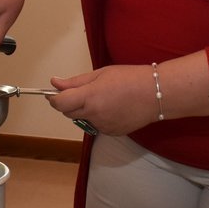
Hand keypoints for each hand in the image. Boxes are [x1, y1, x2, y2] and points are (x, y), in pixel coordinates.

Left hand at [45, 65, 160, 136]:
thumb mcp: (100, 74)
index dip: (54, 98)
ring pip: (83, 119)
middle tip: (81, 92)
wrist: (156, 94)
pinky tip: (112, 107)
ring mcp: (103, 126)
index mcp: (89, 97)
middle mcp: (94, 114)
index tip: (53, 93)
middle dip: (69, 103)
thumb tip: (54, 83)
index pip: (60, 103)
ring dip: (85, 110)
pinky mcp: (112, 133)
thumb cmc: (129, 78)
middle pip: (68, 113)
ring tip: (103, 98)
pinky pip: (97, 125)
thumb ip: (75, 82)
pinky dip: (98, 117)